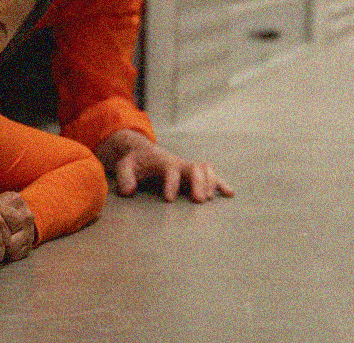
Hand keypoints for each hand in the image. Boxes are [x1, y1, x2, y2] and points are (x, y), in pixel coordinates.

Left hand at [95, 129, 234, 202]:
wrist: (144, 153)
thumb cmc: (135, 162)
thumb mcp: (124, 166)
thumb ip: (124, 177)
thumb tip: (129, 192)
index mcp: (164, 162)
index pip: (171, 170)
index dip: (171, 183)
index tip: (169, 199)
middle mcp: (180, 164)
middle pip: (194, 168)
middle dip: (199, 183)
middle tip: (199, 201)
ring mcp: (189, 168)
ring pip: (206, 169)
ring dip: (211, 182)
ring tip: (209, 199)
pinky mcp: (195, 174)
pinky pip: (212, 176)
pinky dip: (221, 183)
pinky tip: (229, 194)